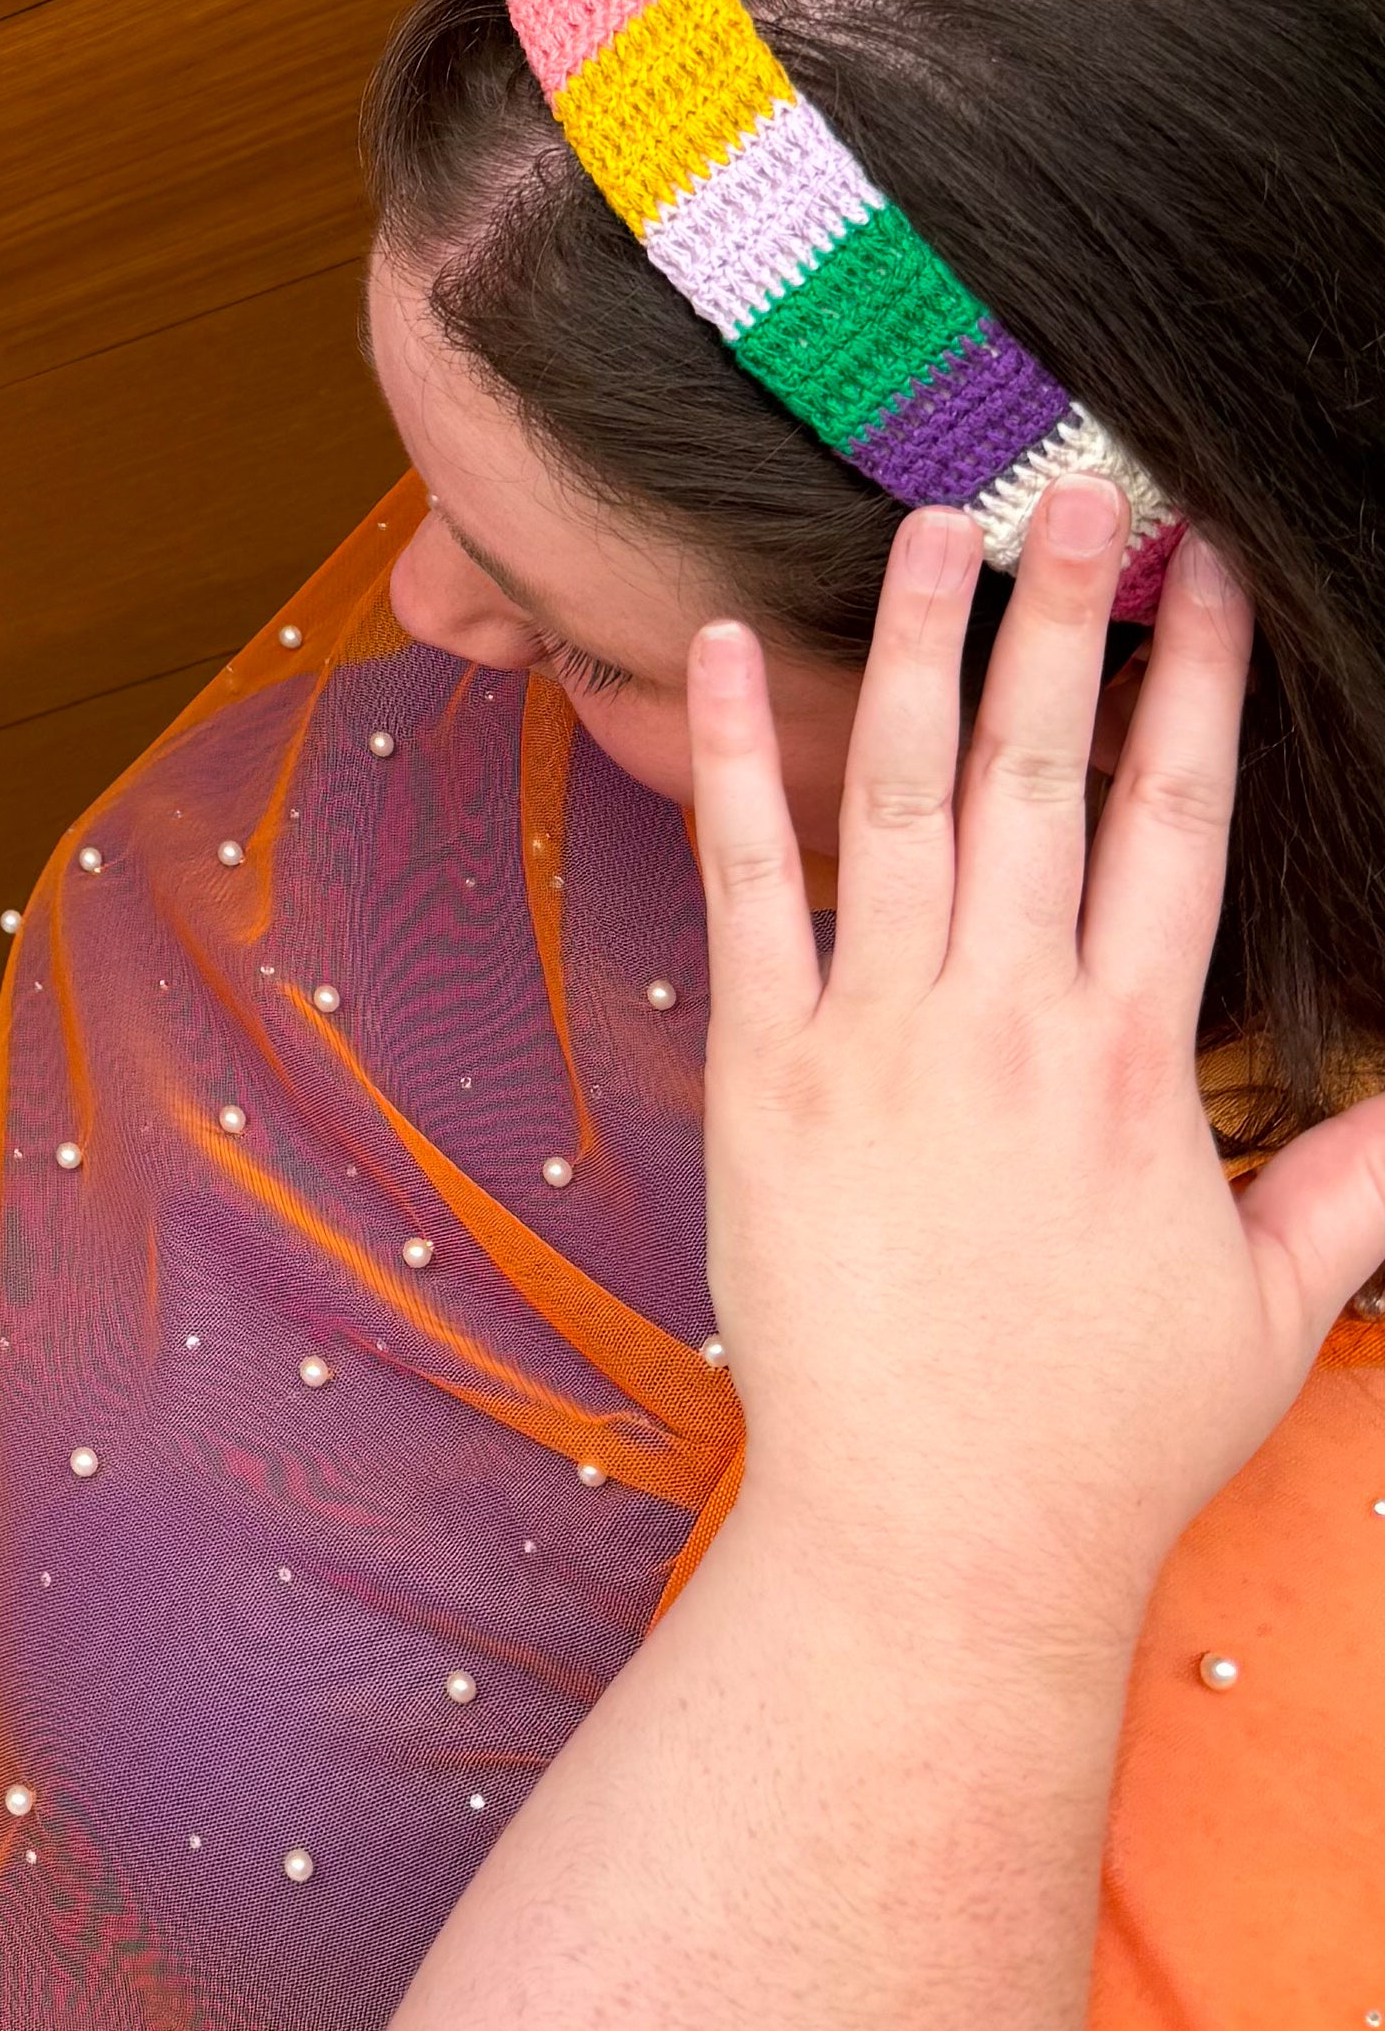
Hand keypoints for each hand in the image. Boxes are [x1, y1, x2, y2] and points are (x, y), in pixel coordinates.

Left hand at [686, 489, 1384, 1659]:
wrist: (938, 1538)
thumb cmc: (1102, 1434)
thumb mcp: (1265, 1306)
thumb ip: (1349, 1182)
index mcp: (1132, 1059)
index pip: (1177, 824)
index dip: (1196, 687)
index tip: (1208, 577)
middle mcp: (1008, 1021)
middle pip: (1045, 772)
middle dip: (1070, 620)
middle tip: (1086, 492)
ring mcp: (877, 1036)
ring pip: (901, 796)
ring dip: (914, 647)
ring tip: (929, 520)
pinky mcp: (761, 1072)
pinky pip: (744, 885)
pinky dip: (729, 760)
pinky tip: (710, 647)